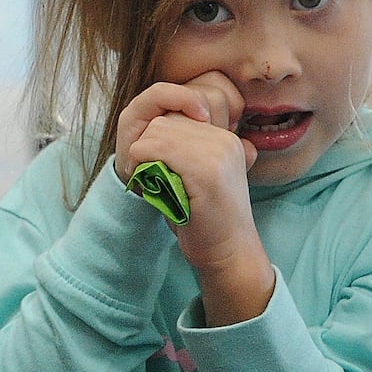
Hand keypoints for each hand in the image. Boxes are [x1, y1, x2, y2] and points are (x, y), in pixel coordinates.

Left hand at [118, 73, 271, 322]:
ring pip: (157, 133)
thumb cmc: (205, 220)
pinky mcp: (205, 172)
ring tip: (152, 184)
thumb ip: (186, 151)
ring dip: (143, 159)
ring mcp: (218, 154)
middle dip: (148, 149)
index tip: (159, 171)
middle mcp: (226, 141)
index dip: (157, 143)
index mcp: (227, 139)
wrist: (228, 253)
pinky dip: (143, 167)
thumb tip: (156, 125)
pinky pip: (157, 150)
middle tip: (151, 179)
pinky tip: (150, 188)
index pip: (176, 117)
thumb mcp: (198, 176)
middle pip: (164, 122)